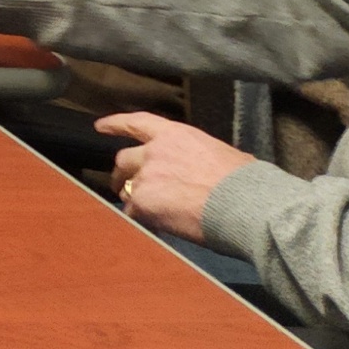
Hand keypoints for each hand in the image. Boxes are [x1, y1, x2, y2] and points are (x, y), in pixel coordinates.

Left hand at [100, 114, 257, 243]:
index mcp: (175, 135)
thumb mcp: (221, 154)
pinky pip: (131, 211)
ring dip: (132, 197)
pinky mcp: (143, 202)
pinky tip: (153, 225)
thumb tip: (199, 167)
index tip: (101, 126)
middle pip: (124, 159)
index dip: (116, 124)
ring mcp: (146, 177)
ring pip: (126, 187)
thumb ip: (196, 156)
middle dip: (122, 172)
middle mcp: (155, 152)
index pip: (137, 123)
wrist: (247, 205)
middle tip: (123, 183)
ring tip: (144, 209)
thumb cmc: (246, 182)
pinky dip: (139, 218)